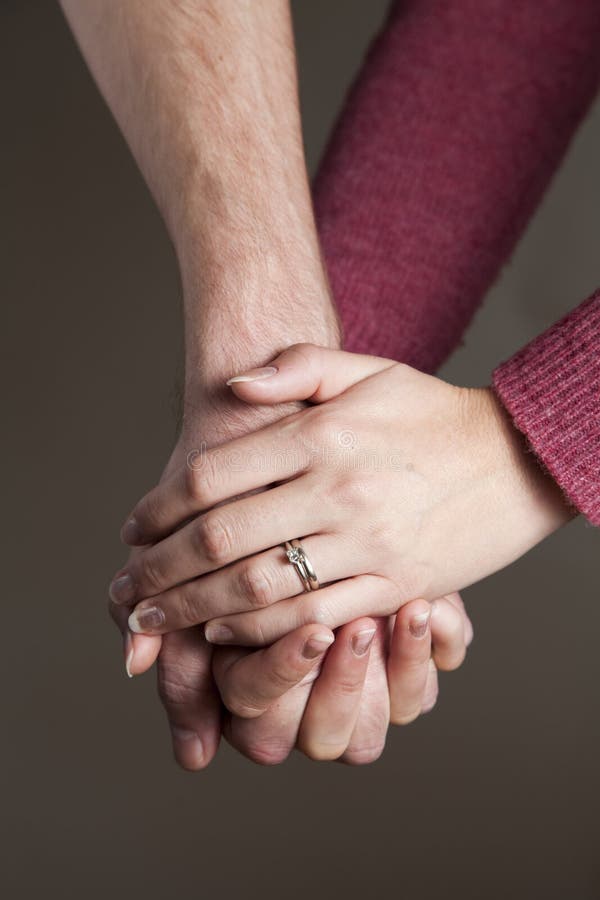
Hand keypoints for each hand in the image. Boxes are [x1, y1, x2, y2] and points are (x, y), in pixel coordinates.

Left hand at [110, 357, 473, 765]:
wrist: (517, 459)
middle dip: (161, 570)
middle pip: (222, 539)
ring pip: (259, 587)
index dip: (160, 508)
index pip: (214, 477)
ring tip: (155, 621)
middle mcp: (338, 490)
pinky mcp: (394, 585)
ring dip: (195, 609)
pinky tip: (222, 633)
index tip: (134, 528)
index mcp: (322, 435)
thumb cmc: (433, 414)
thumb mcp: (369, 370)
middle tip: (125, 590)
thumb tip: (233, 385)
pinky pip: (312, 617)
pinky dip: (259, 632)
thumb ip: (297, 366)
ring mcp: (367, 542)